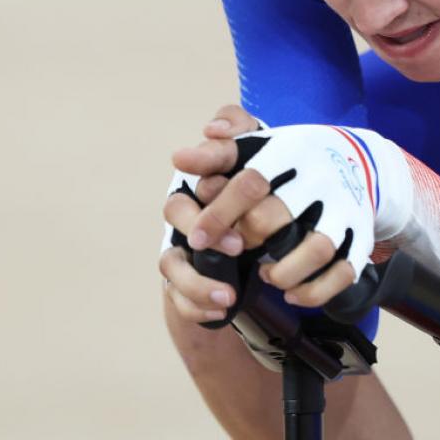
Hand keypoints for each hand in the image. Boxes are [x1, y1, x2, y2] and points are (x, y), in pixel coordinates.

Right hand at [159, 105, 256, 323]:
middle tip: (238, 245)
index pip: (197, 160)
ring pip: (171, 264)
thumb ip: (242, 131)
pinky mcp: (186, 277)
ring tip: (228, 296)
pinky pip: (179, 296)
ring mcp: (183, 244)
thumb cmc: (262, 190)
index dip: (204, 162)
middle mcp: (188, 208)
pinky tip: (221, 311)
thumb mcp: (263, 157)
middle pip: (176, 212)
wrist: (269, 236)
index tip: (225, 180)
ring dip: (196, 282)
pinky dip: (197, 306)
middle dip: (205, 228)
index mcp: (207, 173)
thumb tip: (214, 127)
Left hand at [173, 109, 376, 308]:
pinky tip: (292, 292)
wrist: (357, 159)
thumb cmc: (291, 158)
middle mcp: (321, 177)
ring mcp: (346, 207)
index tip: (196, 239)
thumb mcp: (257, 145)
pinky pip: (343, 271)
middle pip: (274, 218)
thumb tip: (180, 159)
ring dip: (283, 273)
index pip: (249, 182)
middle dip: (246, 242)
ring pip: (317, 248)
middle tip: (234, 250)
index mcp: (289, 151)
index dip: (218, 214)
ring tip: (265, 275)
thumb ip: (217, 153)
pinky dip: (315, 290)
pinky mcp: (361, 235)